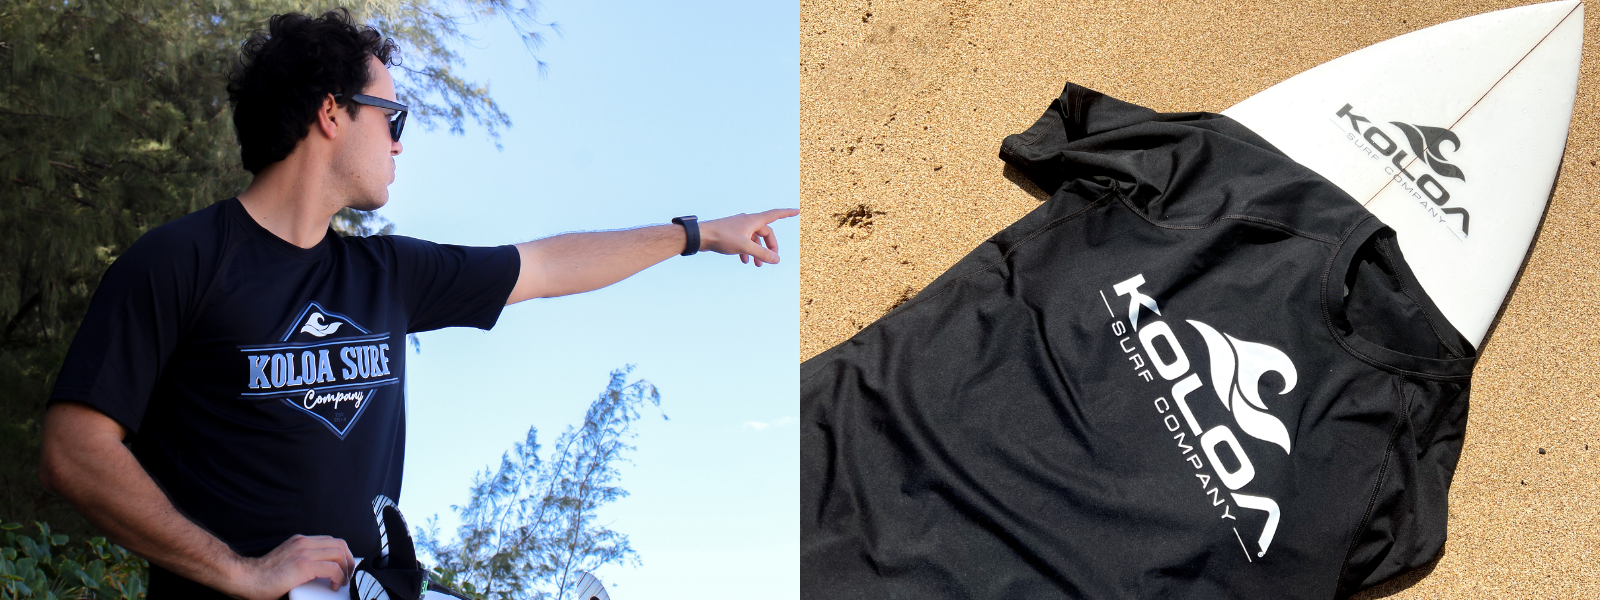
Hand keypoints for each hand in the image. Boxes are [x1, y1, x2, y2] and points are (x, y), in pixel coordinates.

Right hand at [222, 534, 354, 599]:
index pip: (331, 541)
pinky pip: (333, 568)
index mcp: (300, 541)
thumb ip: (303, 560)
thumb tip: (322, 572)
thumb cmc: (263, 576)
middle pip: (340, 544)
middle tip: (348, 575)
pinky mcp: (304, 566)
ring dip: (346, 569)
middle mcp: (304, 543)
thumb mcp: (287, 561)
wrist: (246, 579)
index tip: (344, 567)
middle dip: (349, 560)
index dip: (342, 554)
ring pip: (340, 554)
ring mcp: (304, 553)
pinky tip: (333, 586)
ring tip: (342, 582)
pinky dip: (339, 577)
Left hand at [699, 208, 799, 265]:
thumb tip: (776, 259)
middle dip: (770, 246)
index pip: (775, 214)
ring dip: (758, 251)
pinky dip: (747, 251)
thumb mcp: (745, 247)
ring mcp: (739, 227)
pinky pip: (744, 242)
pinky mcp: (731, 234)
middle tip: (771, 260)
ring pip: (754, 239)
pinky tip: (744, 261)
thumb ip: (762, 254)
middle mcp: (747, 221)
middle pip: (765, 232)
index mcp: (753, 220)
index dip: (787, 213)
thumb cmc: (722, 237)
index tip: (797, 211)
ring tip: (757, 265)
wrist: (701, 236)